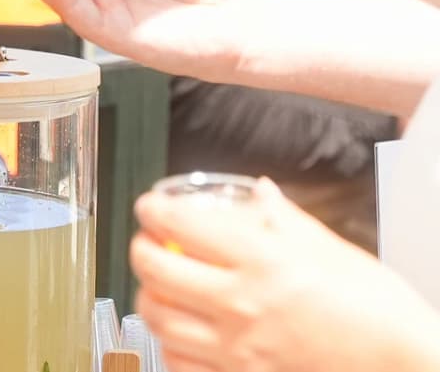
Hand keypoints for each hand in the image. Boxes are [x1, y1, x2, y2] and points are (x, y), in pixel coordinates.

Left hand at [131, 178, 439, 371]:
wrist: (407, 367)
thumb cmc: (380, 311)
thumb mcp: (333, 250)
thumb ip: (285, 219)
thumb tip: (260, 194)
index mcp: (263, 261)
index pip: (180, 224)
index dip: (153, 209)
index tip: (151, 206)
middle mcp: (242, 303)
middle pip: (154, 269)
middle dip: (141, 249)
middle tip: (148, 242)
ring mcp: (238, 348)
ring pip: (158, 319)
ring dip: (150, 297)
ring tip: (160, 287)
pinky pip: (181, 363)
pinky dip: (172, 345)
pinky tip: (182, 333)